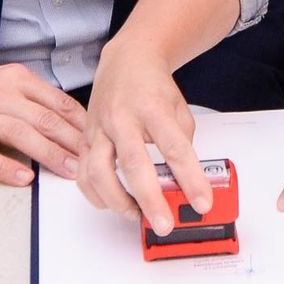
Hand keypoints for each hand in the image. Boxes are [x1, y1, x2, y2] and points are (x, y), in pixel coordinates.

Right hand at [0, 64, 86, 185]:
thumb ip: (35, 100)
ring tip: (67, 171)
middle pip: (43, 119)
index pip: (57, 102)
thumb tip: (73, 122)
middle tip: (90, 160)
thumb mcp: (5, 84)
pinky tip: (24, 177)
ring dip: (47, 155)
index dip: (80, 123)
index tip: (97, 139)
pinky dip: (5, 167)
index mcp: (15, 80)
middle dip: (71, 142)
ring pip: (19, 135)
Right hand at [77, 39, 212, 236]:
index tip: (201, 202)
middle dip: (151, 200)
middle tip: (165, 223)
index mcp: (153, 107)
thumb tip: (183, 184)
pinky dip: (96, 194)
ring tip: (137, 215)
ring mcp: (100, 127)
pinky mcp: (85, 137)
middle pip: (134, 164)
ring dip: (118, 202)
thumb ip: (181, 145)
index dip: (190, 179)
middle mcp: (122, 117)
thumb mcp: (179, 110)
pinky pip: (82, 173)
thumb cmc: (153, 86)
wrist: (127, 60)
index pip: (174, 148)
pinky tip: (112, 202)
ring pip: (99, 172)